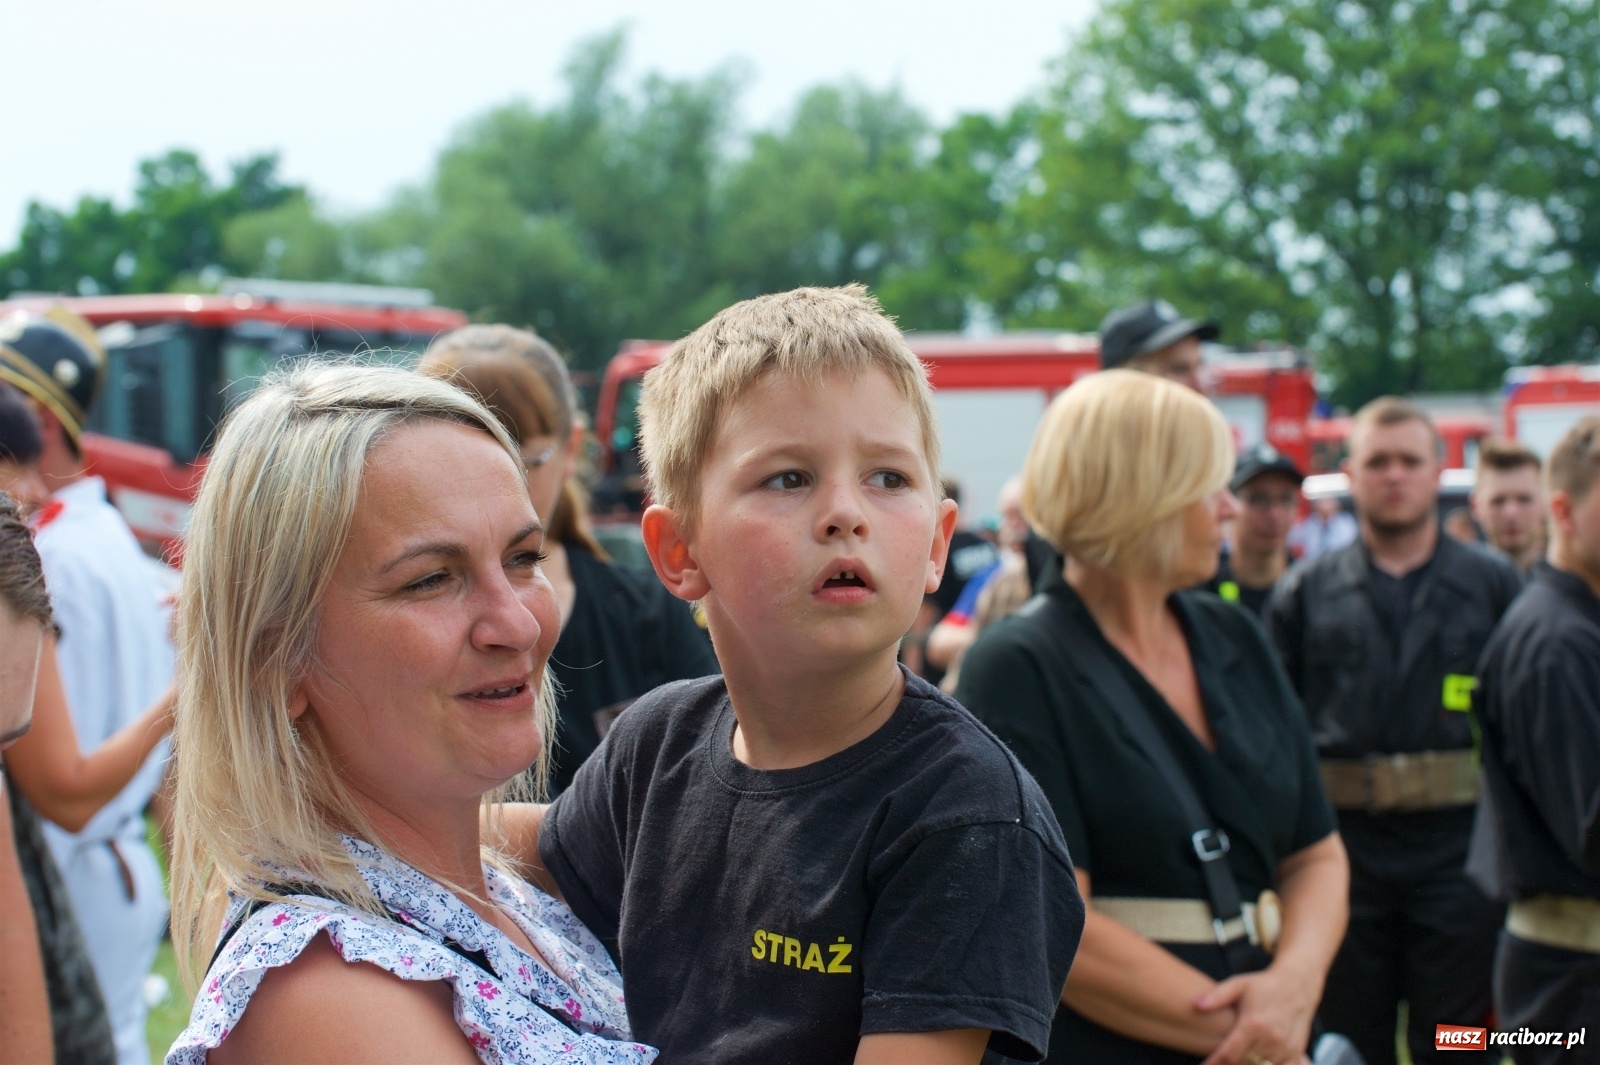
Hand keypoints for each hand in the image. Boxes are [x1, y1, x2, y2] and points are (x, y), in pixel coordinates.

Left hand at [1193, 964, 1318, 1064]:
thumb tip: (1195, 1005)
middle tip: (1217, 1061)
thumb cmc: (1263, 985)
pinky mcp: (1296, 1052)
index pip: (1229, 1053)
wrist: (1297, 985)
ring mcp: (1285, 1048)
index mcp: (1253, 1023)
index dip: (1215, 1063)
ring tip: (1234, 1059)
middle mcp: (1271, 1039)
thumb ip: (1217, 996)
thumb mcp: (1238, 984)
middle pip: (1243, 1064)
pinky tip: (1257, 1061)